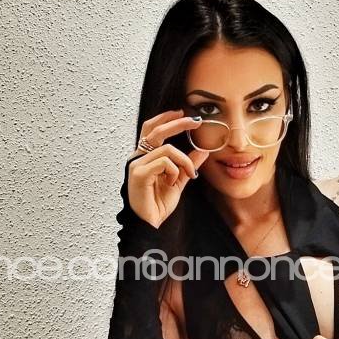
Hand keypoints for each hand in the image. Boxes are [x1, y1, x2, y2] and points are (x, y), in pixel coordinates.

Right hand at [125, 108, 210, 227]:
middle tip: (194, 121)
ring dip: (183, 161)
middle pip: (155, 130)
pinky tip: (171, 183)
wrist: (150, 224)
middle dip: (176, 123)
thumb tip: (202, 150)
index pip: (152, 130)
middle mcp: (138, 158)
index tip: (182, 113)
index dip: (165, 119)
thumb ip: (187, 165)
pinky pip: (164, 162)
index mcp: (145, 157)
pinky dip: (174, 171)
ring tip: (187, 175)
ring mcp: (136, 165)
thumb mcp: (178, 181)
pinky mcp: (139, 174)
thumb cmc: (158, 205)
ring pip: (167, 150)